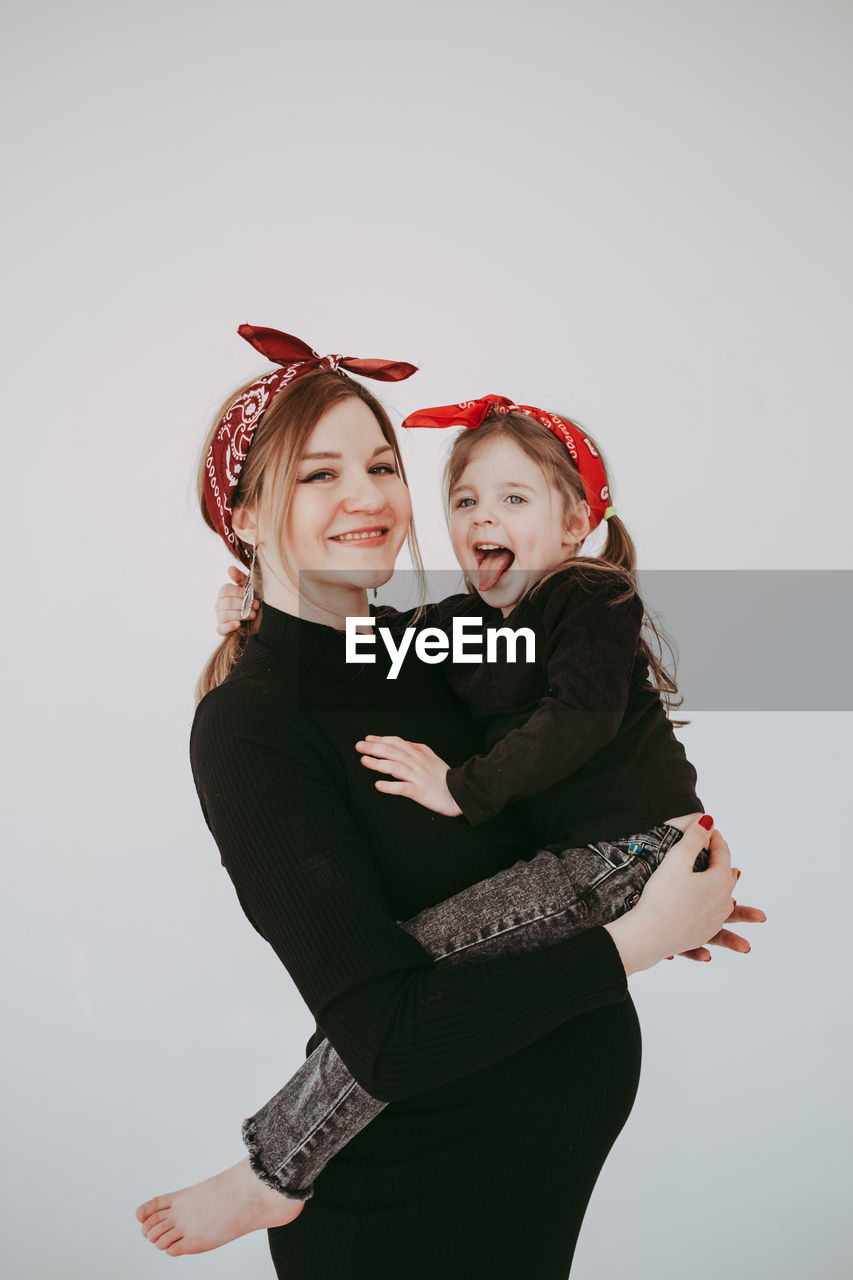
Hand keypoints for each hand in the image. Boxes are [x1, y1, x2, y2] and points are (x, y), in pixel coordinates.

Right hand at [216, 566, 258, 635]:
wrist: (260, 619)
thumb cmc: (252, 600)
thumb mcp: (249, 588)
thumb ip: (240, 578)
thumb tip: (231, 568)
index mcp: (224, 593)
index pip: (225, 590)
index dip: (239, 593)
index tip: (251, 595)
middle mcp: (220, 605)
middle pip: (225, 603)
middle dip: (242, 605)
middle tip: (256, 606)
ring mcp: (220, 617)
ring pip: (223, 615)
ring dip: (240, 615)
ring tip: (252, 615)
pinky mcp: (223, 630)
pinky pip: (220, 629)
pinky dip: (229, 626)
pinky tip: (239, 624)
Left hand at [355, 735, 462, 816]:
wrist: (461, 792)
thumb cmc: (444, 776)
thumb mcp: (432, 757)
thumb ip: (418, 748)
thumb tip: (404, 742)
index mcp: (419, 754)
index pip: (397, 742)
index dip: (381, 739)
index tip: (367, 739)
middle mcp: (417, 763)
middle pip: (393, 752)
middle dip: (374, 748)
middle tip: (359, 746)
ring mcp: (418, 777)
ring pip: (396, 767)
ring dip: (378, 764)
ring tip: (364, 761)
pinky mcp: (420, 792)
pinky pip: (403, 788)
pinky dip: (390, 786)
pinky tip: (378, 785)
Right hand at [604, 818, 747, 974]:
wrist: (649, 935)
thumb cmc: (661, 896)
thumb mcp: (678, 859)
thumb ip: (694, 838)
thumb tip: (708, 822)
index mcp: (720, 881)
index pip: (721, 854)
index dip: (714, 838)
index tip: (708, 828)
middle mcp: (723, 902)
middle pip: (727, 877)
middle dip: (723, 861)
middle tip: (718, 850)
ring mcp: (713, 921)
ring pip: (726, 903)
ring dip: (730, 894)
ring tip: (737, 898)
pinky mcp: (701, 934)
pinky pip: (712, 923)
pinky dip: (714, 919)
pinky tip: (716, 922)